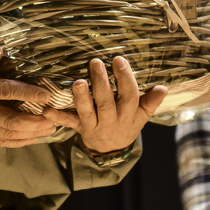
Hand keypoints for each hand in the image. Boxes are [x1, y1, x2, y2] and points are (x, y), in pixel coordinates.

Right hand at [0, 49, 56, 146]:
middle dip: (36, 122)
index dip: (30, 94)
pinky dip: (15, 142)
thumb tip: (1, 53)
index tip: (47, 95)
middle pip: (12, 120)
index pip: (8, 92)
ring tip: (47, 130)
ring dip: (30, 134)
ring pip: (7, 134)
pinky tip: (28, 139)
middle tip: (53, 120)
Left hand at [41, 56, 166, 153]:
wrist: (111, 150)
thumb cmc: (126, 123)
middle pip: (106, 102)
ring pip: (88, 112)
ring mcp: (95, 126)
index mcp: (129, 114)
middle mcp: (112, 120)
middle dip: (101, 83)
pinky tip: (47, 110)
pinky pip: (69, 123)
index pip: (129, 95)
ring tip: (77, 82)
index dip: (124, 78)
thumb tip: (163, 88)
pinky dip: (58, 118)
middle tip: (95, 62)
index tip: (118, 59)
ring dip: (81, 98)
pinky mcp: (79, 129)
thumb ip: (151, 101)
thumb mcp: (141, 115)